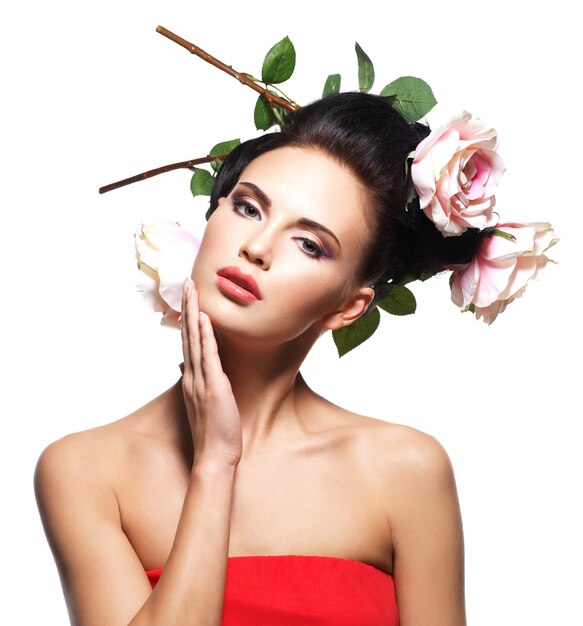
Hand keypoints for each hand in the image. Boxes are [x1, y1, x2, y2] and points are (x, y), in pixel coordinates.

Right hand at [181, 278, 241, 467]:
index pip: (188, 342)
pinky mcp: (214, 387)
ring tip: (192, 290)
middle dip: (188, 307)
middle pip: (188, 334)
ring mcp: (201, 380)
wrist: (214, 456)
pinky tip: (205, 318)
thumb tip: (184, 364)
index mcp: (191, 378)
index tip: (188, 298)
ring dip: (194, 313)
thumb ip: (194, 380)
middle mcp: (192, 375)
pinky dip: (206, 336)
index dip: (188, 318)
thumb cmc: (212, 431)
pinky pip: (209, 356)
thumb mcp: (201, 402)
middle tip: (186, 283)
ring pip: (195, 340)